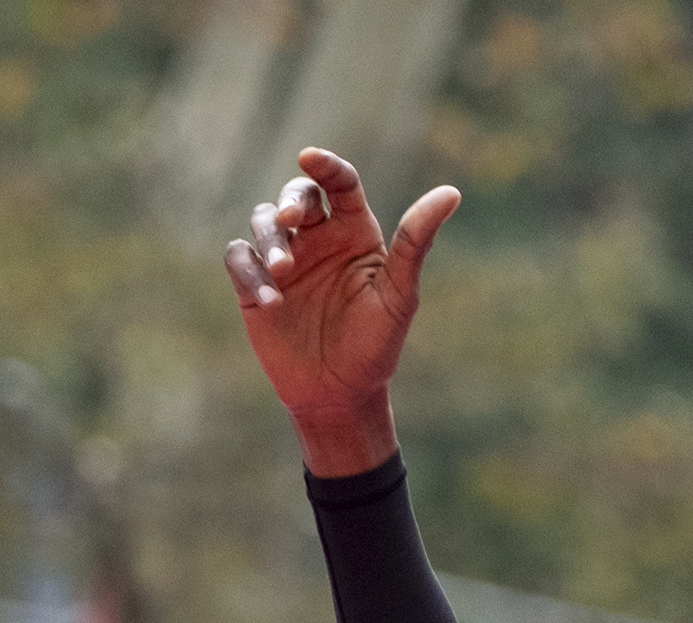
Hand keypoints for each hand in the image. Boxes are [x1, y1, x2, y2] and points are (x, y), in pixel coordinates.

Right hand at [222, 148, 461, 475]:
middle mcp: (318, 238)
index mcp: (355, 233)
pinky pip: (240, 259)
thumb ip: (416, 242)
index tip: (310, 157)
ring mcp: (284, 259)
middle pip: (297, 194)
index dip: (325, 165)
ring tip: (284, 272)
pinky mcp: (255, 284)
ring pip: (264, 220)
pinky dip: (250, 271)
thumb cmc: (375, 345)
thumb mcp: (399, 294)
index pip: (340, 184)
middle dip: (290, 200)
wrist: (340, 395)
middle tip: (292, 220)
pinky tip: (271, 301)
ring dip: (270, 239)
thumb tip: (452, 193)